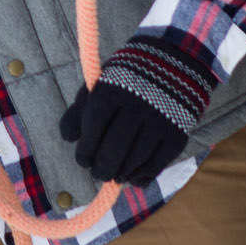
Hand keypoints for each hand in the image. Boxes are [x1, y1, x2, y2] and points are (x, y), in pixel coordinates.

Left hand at [60, 35, 215, 185]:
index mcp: (110, 91)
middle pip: (113, 150)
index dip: (85, 151)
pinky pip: (156, 165)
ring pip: (134, 160)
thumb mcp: (98, 85)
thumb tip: (69, 139)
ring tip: (115, 175)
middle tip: (98, 173)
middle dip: (101, 168)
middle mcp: (135, 106)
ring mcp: (158, 122)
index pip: (93, 130)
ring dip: (121, 174)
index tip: (83, 160)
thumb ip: (79, 110)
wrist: (171, 67)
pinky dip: (142, 176)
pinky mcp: (176, 136)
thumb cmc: (123, 81)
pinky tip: (133, 177)